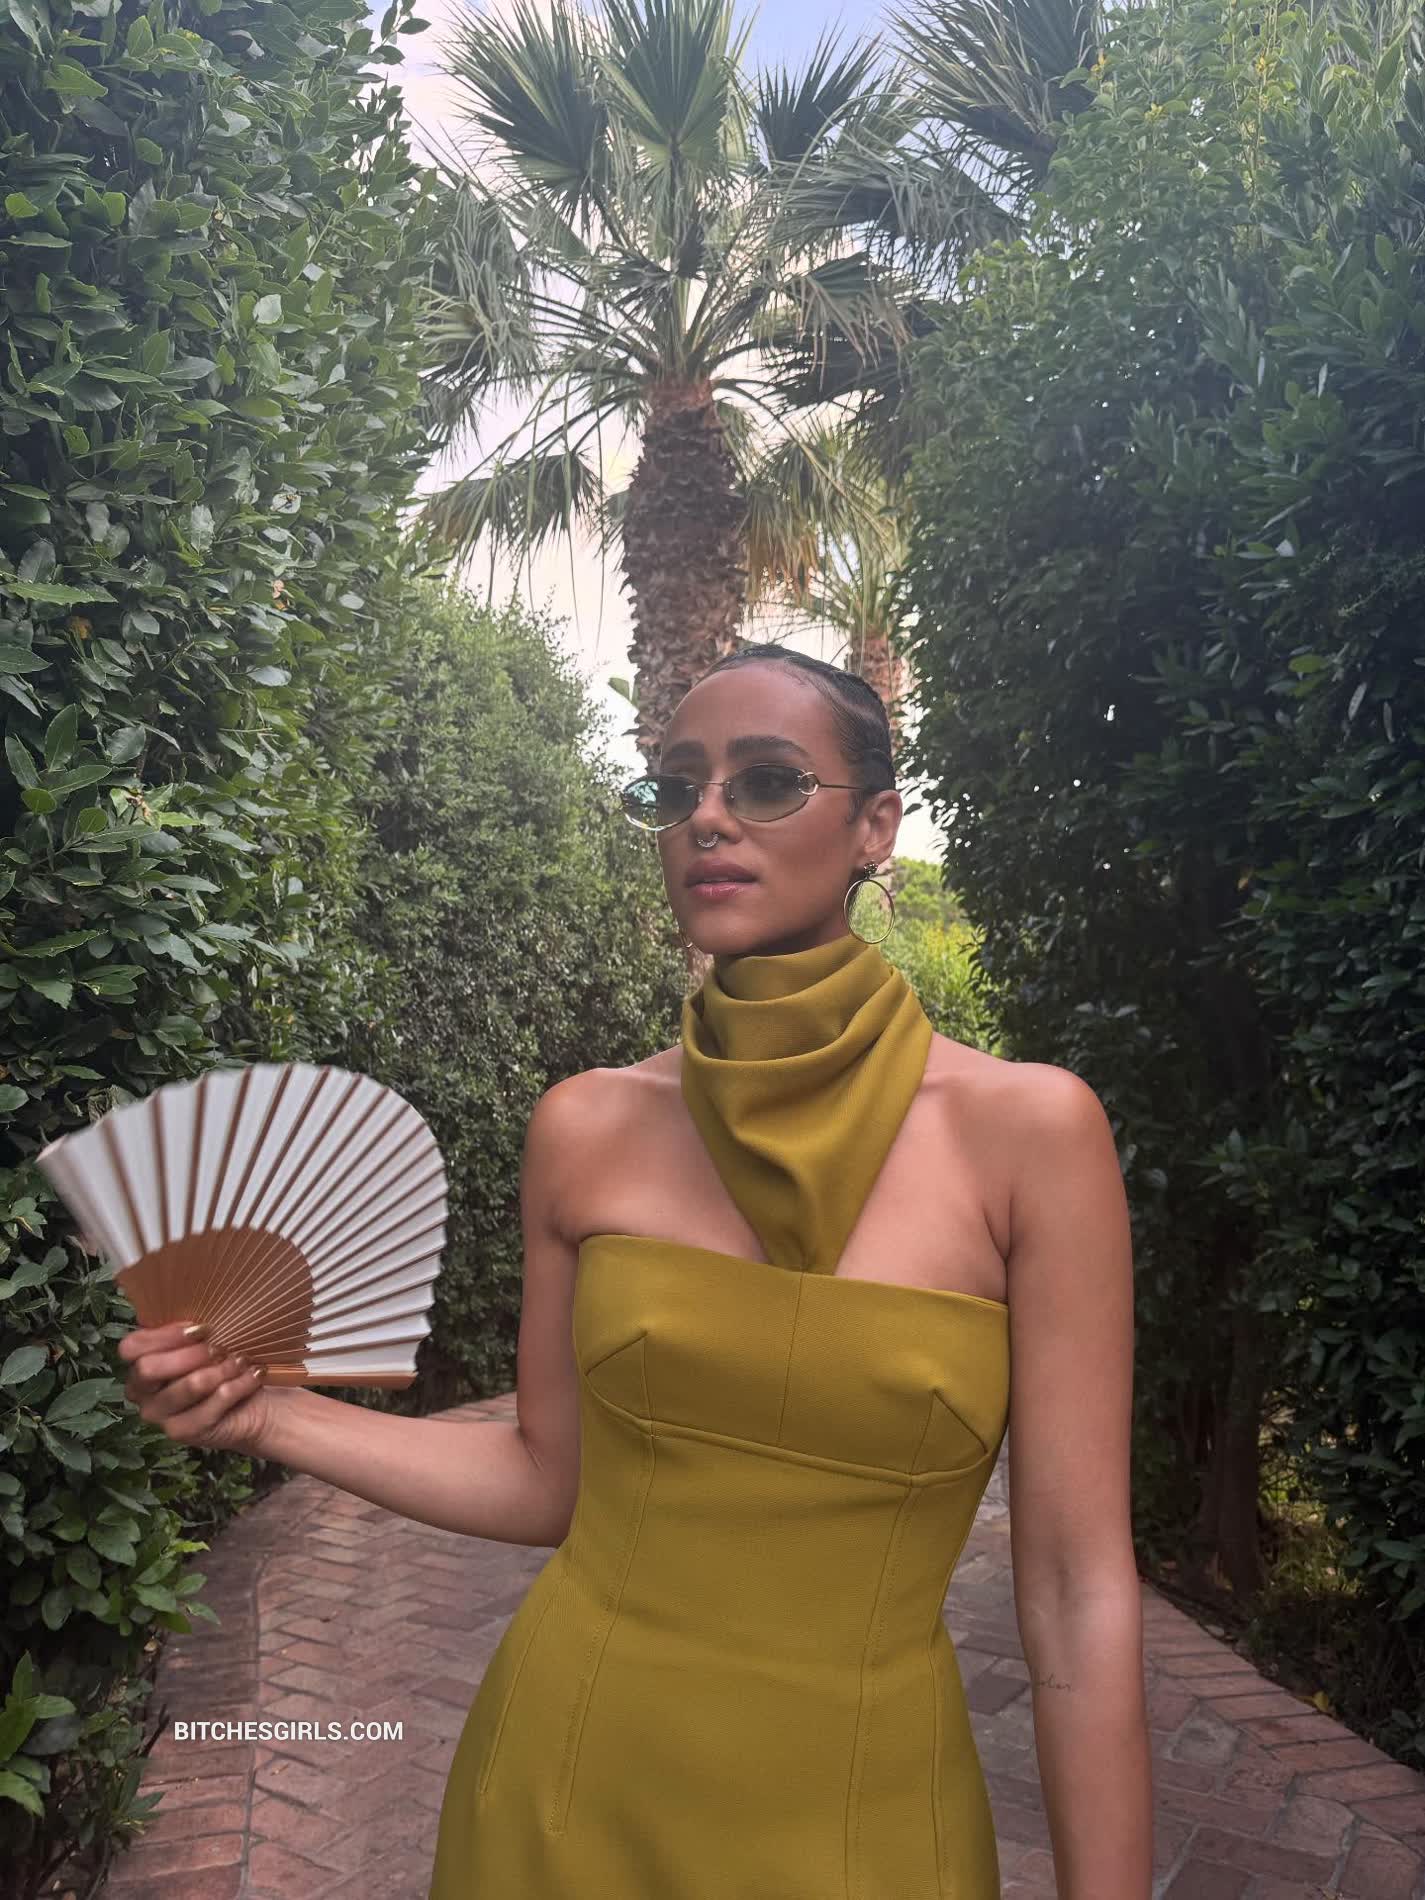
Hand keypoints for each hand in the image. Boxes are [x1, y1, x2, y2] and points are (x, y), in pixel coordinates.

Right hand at [118, 1320, 278, 1455]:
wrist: (251, 1404)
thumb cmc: (221, 1365)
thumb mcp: (203, 1342)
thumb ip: (190, 1332)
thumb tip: (197, 1322)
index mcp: (139, 1364)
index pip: (131, 1347)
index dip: (165, 1334)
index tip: (202, 1328)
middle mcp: (141, 1393)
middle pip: (148, 1368)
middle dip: (192, 1353)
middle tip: (220, 1348)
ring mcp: (158, 1416)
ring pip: (190, 1384)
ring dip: (223, 1368)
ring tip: (243, 1360)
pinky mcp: (181, 1432)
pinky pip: (215, 1400)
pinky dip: (240, 1383)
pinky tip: (254, 1375)